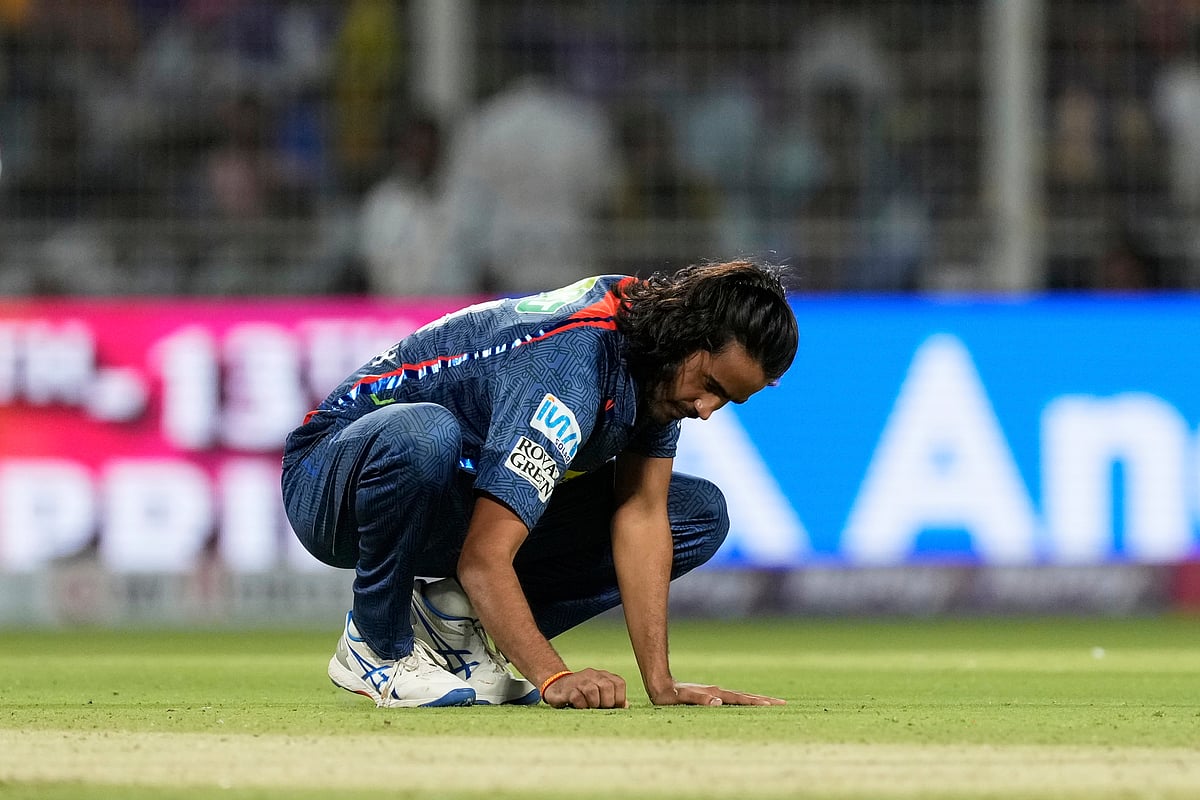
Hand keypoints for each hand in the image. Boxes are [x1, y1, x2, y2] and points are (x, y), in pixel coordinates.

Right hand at [542, 668, 628, 708]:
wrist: (556, 686)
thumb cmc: (583, 693)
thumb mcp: (599, 692)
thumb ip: (613, 697)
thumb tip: (626, 706)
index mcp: (604, 676)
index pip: (619, 684)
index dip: (619, 699)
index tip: (614, 708)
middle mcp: (593, 675)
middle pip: (607, 686)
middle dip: (607, 702)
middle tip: (601, 709)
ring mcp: (579, 681)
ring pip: (592, 690)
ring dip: (593, 704)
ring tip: (590, 708)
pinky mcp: (567, 689)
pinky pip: (577, 697)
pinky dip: (581, 706)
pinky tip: (579, 707)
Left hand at [649, 681, 785, 706]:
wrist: (661, 686)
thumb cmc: (669, 696)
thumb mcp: (682, 699)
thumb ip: (698, 700)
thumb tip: (718, 702)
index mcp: (715, 693)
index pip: (740, 699)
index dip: (756, 702)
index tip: (772, 704)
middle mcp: (718, 692)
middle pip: (746, 696)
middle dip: (764, 700)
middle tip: (783, 703)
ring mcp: (716, 693)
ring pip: (741, 697)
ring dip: (757, 700)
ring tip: (771, 703)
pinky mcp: (711, 696)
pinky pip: (733, 700)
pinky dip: (745, 702)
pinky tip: (748, 705)